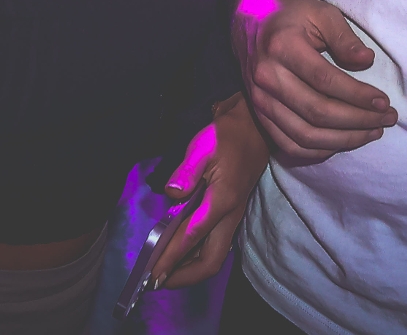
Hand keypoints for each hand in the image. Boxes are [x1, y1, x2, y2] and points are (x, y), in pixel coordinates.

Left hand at [153, 94, 267, 287]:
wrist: (255, 128)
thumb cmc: (227, 135)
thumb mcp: (204, 145)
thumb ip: (187, 171)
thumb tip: (172, 194)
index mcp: (221, 201)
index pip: (191, 238)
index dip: (170, 259)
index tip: (151, 275)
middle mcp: (230, 216)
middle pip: (210, 261)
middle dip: (183, 276)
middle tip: (156, 280)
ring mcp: (233, 217)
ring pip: (214, 256)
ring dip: (190, 269)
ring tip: (165, 271)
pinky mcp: (232, 214)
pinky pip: (216, 245)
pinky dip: (197, 255)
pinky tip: (181, 253)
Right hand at [231, 0, 396, 165]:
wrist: (249, 22)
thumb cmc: (291, 16)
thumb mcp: (321, 13)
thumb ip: (345, 37)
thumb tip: (367, 61)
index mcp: (283, 48)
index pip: (325, 81)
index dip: (357, 95)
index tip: (383, 102)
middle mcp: (268, 78)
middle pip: (317, 112)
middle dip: (358, 121)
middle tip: (387, 119)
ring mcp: (260, 100)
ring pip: (305, 135)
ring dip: (343, 140)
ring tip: (371, 132)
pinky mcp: (259, 115)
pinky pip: (288, 145)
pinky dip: (318, 151)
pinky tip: (342, 142)